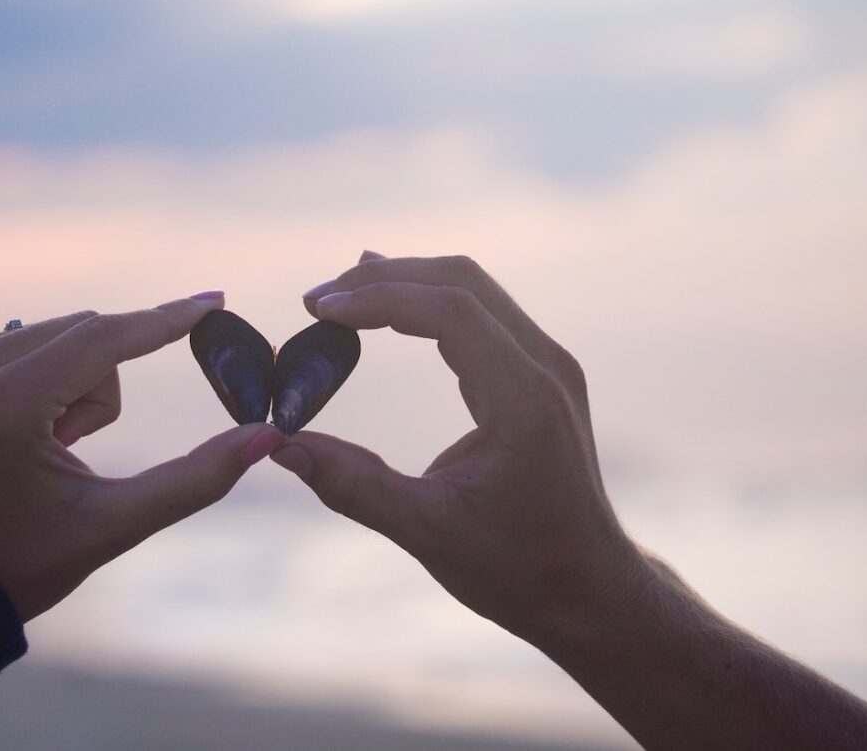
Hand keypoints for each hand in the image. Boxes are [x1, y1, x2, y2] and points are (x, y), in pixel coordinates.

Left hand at [0, 295, 284, 621]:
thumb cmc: (26, 562)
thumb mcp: (117, 525)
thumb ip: (197, 479)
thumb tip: (266, 437)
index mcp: (6, 406)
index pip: (103, 336)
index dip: (166, 320)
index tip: (214, 302)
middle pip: (85, 333)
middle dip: (103, 389)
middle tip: (74, 450)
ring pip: (57, 335)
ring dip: (75, 384)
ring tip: (48, 449)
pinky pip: (22, 344)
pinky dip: (43, 380)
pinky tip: (24, 437)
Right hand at [273, 254, 644, 640]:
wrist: (588, 588)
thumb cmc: (517, 568)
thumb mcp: (426, 531)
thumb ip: (352, 484)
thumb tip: (279, 446)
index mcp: (525, 401)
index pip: (451, 311)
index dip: (380, 298)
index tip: (319, 310)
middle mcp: (546, 368)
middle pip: (462, 281)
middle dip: (385, 278)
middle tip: (316, 299)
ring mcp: (549, 367)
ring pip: (473, 290)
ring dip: (406, 283)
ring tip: (340, 295)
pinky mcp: (540, 377)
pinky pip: (482, 315)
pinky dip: (429, 303)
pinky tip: (390, 307)